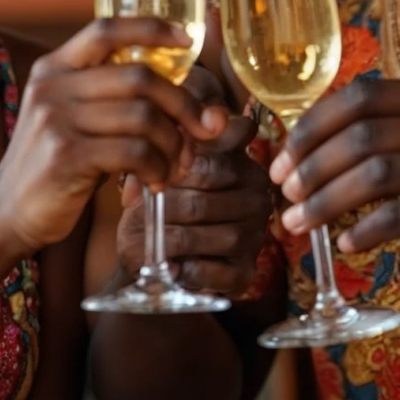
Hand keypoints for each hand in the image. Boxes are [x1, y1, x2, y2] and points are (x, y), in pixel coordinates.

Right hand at [0, 20, 226, 257]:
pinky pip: (134, 151)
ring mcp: (55, 119)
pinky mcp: (66, 156)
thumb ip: (121, 100)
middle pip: (140, 77)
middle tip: (201, 132)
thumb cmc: (57, 164)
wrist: (7, 211)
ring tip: (175, 166)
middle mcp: (52, 86)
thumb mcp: (76, 118)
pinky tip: (155, 181)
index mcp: (55, 67)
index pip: (106, 29)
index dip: (151, 29)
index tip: (185, 40)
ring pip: (144, 116)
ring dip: (173, 144)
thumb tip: (202, 107)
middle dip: (183, 105)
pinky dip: (157, 166)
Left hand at [115, 66, 271, 294]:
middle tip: (142, 207)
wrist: (147, 254)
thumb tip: (163, 127)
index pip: (226, 145)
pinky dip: (190, 272)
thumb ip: (162, 140)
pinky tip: (168, 268)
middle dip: (171, 199)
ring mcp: (255, 233)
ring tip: (150, 238)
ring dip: (176, 236)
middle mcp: (257, 193)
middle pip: (212, 189)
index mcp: (240, 159)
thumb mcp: (154, 164)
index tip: (160, 167)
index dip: (191, 155)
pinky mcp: (245, 272)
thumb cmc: (153, 200)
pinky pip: (219, 272)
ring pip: (214, 231)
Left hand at [269, 78, 399, 293]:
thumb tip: (309, 139)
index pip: (362, 96)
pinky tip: (345, 244)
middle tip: (283, 195)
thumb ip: (394, 131)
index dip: (313, 126)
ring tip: (297, 224)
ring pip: (375, 175)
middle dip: (310, 167)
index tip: (281, 159)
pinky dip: (365, 231)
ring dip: (325, 202)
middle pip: (362, 135)